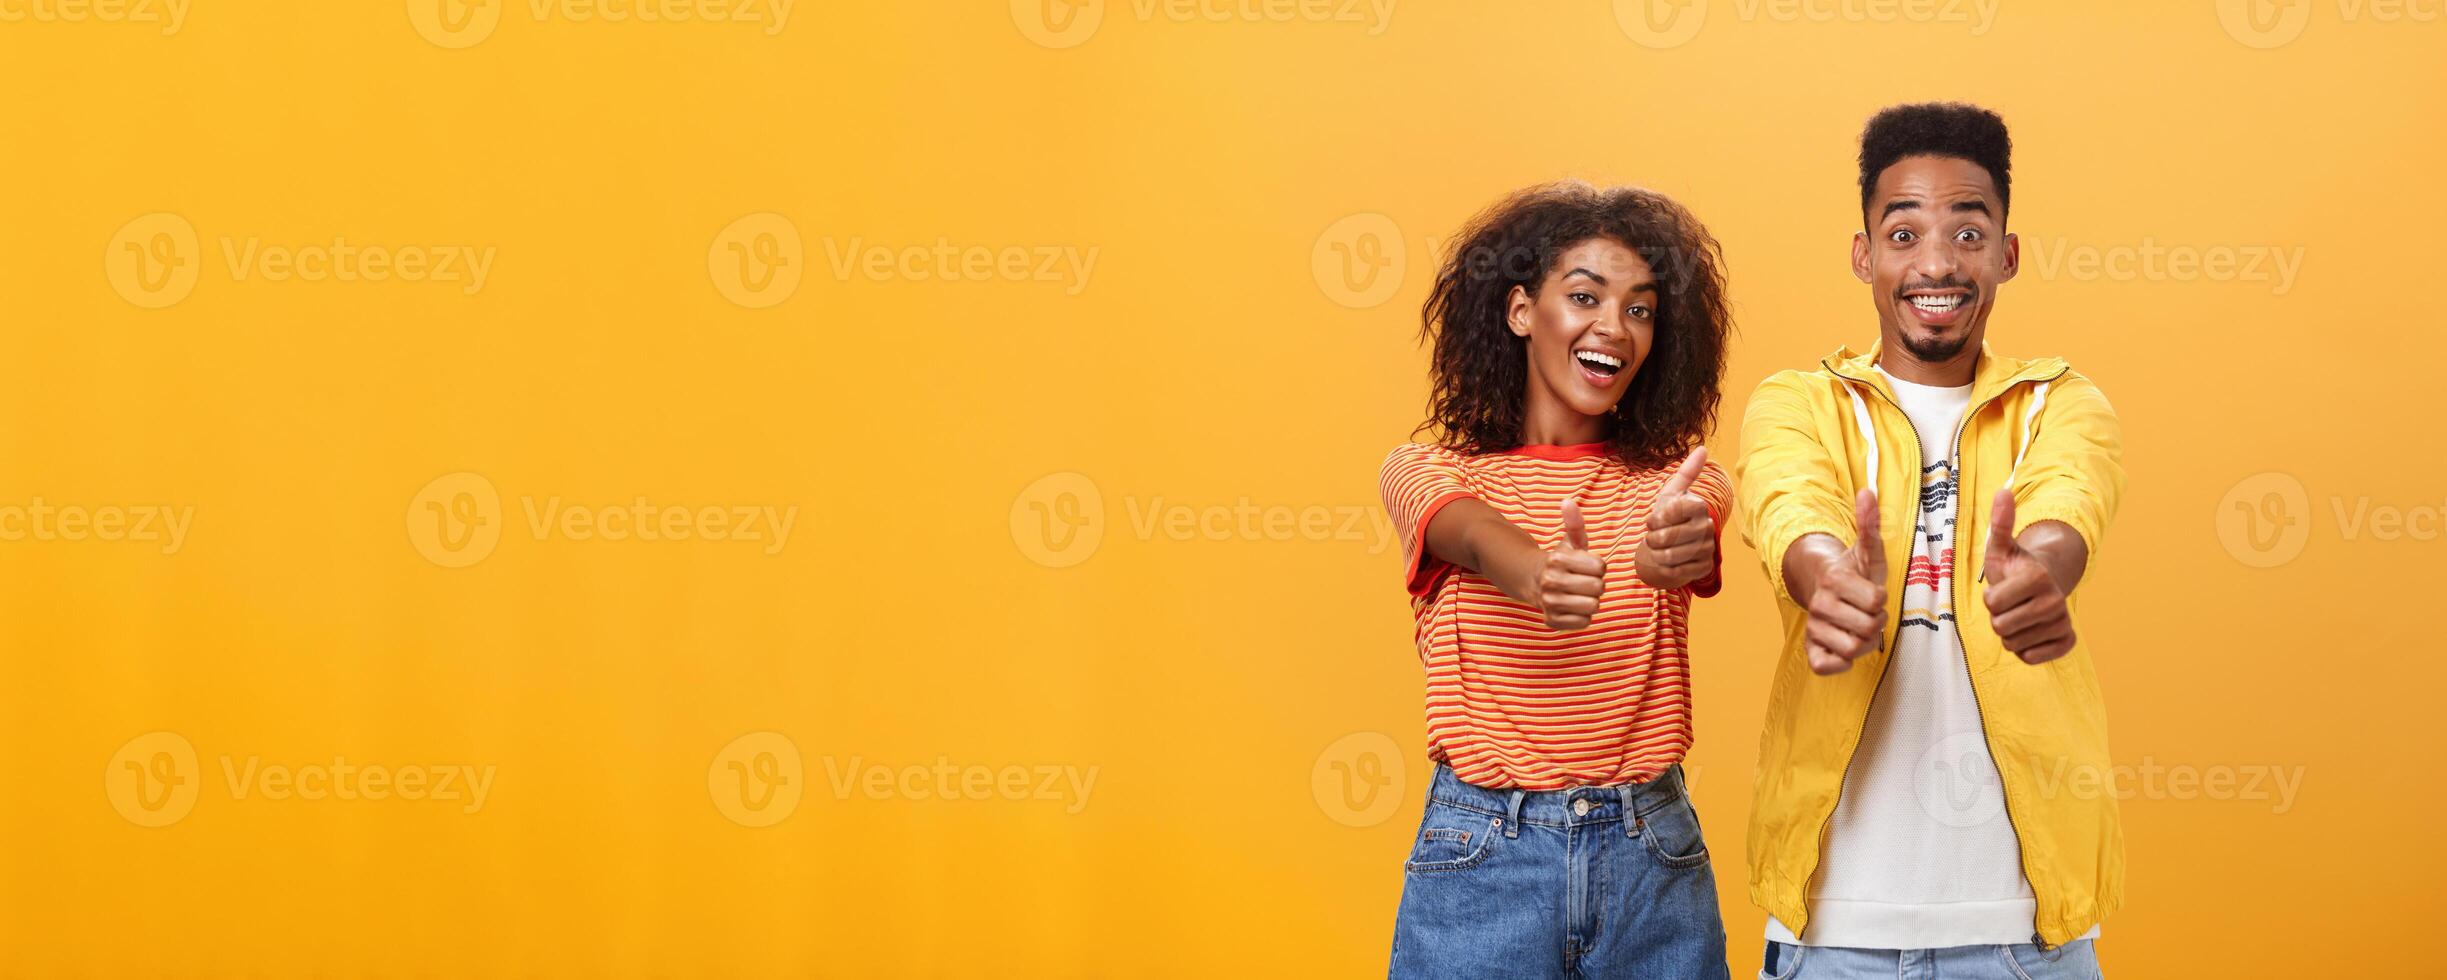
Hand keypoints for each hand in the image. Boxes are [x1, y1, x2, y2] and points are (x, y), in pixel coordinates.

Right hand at [1537, 498, 1605, 631]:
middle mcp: (1551, 581)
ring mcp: (1549, 603)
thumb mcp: (1570, 542)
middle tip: (1584, 582)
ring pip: (1593, 607)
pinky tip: (1573, 607)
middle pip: (1599, 588)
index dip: (1599, 567)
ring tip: (1579, 594)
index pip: (1601, 568)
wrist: (1534, 582)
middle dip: (1596, 585)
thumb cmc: (1562, 561)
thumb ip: (1574, 523)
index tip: (1587, 567)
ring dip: (1591, 601)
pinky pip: (1584, 623)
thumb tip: (1568, 501)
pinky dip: (1583, 617)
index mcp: (1558, 559)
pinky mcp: (1551, 621)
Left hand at [1635, 447, 1716, 590]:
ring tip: (1658, 549)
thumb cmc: (1668, 518)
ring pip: (1669, 555)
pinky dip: (1663, 568)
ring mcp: (1707, 549)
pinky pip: (1675, 572)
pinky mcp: (1703, 568)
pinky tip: (1667, 561)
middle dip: (1652, 539)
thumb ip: (1686, 472)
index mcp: (1699, 506)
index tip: (1653, 520)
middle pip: (1667, 536)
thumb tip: (1704, 448)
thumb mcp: (1670, 494)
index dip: (1654, 519)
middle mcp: (1707, 526)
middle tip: (1653, 537)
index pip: (1669, 513)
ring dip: (1655, 554)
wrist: (1671, 546)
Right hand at [1804, 489, 1888, 674]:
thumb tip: (1867, 491)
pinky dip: (1842, 663)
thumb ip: (1870, 523)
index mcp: (1835, 580)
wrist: (1824, 590)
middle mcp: (1821, 605)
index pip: (1876, 602)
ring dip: (1864, 642)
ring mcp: (1815, 629)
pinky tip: (1844, 647)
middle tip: (1868, 613)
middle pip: (1869, 629)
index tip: (1872, 595)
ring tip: (1858, 628)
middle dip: (1876, 623)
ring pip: (1854, 649)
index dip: (1881, 601)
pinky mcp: (1811, 652)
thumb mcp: (1866, 549)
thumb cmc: (1854, 572)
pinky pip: (1829, 667)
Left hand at [1981, 490, 2075, 664]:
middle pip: (2001, 627)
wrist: (2044, 586)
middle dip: (1998, 617)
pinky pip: (2031, 658)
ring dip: (2010, 633)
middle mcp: (2055, 600)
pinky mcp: (2067, 642)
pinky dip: (2025, 649)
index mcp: (2037, 577)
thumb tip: (2003, 491)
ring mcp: (2063, 622)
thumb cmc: (2016, 567)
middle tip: (2011, 604)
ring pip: (2013, 644)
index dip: (1990, 599)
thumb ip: (2000, 522)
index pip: (1991, 604)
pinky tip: (2031, 632)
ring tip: (2020, 615)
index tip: (2003, 588)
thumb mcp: (2001, 546)